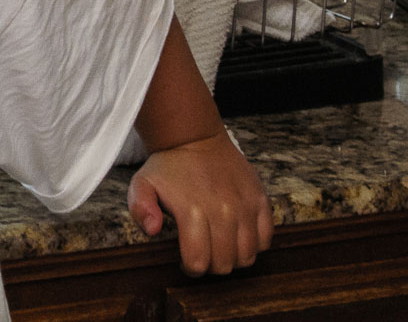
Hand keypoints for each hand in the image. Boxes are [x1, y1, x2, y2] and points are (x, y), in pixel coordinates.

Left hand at [127, 128, 272, 275]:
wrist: (195, 138)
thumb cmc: (168, 167)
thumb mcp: (142, 184)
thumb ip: (140, 209)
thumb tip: (153, 230)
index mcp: (192, 211)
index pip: (198, 262)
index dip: (191, 268)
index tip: (187, 261)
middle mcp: (222, 211)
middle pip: (224, 264)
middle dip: (211, 266)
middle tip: (204, 253)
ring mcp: (244, 206)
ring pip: (247, 256)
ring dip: (233, 259)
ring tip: (221, 247)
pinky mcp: (260, 199)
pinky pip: (267, 238)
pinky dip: (255, 245)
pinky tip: (240, 237)